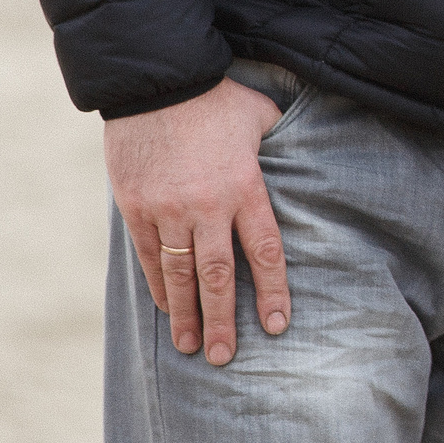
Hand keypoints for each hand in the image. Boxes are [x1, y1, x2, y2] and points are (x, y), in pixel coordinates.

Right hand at [105, 77, 287, 365]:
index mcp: (245, 187)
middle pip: (218, 276)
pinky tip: (167, 309)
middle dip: (222, 321)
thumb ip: (280, 143)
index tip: (276, 324)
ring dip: (186, 316)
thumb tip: (308, 150)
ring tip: (192, 348)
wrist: (156, 84)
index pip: (264, 251)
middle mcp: (206, 207)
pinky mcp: (135, 208)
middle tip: (226, 357)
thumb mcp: (262, 116)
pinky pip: (149, 257)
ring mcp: (166, 211)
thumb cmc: (216, 97)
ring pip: (180, 275)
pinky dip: (160, 286)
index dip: (271, 291)